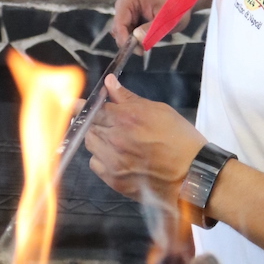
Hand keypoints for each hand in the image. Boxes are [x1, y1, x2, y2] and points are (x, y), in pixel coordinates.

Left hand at [86, 74, 205, 206]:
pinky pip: (95, 165)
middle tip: (104, 123)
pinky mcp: (114, 180)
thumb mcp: (158, 110)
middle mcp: (115, 139)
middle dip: (93, 123)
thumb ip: (129, 98)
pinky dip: (101, 159)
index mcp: (126, 118)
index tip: (71, 104)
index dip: (80, 106)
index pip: (93, 109)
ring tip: (113, 140)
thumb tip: (109, 82)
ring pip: (90, 145)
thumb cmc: (180, 138)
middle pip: (89, 127)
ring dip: (97, 140)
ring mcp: (113, 161)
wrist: (192, 174)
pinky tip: (115, 157)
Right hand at [111, 0, 187, 49]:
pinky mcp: (129, 17)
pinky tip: (145, 39)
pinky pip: (126, 32)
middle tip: (143, 51)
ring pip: (120, 32)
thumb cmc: (176, 6)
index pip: (120, 22)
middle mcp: (123, 2)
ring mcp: (125, 10)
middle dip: (128, 41)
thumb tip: (136, 37)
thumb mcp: (167, 19)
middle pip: (117, 28)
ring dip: (131, 41)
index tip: (138, 51)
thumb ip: (152, 28)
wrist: (181, 0)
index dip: (125, 39)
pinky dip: (133, 38)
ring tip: (146, 45)